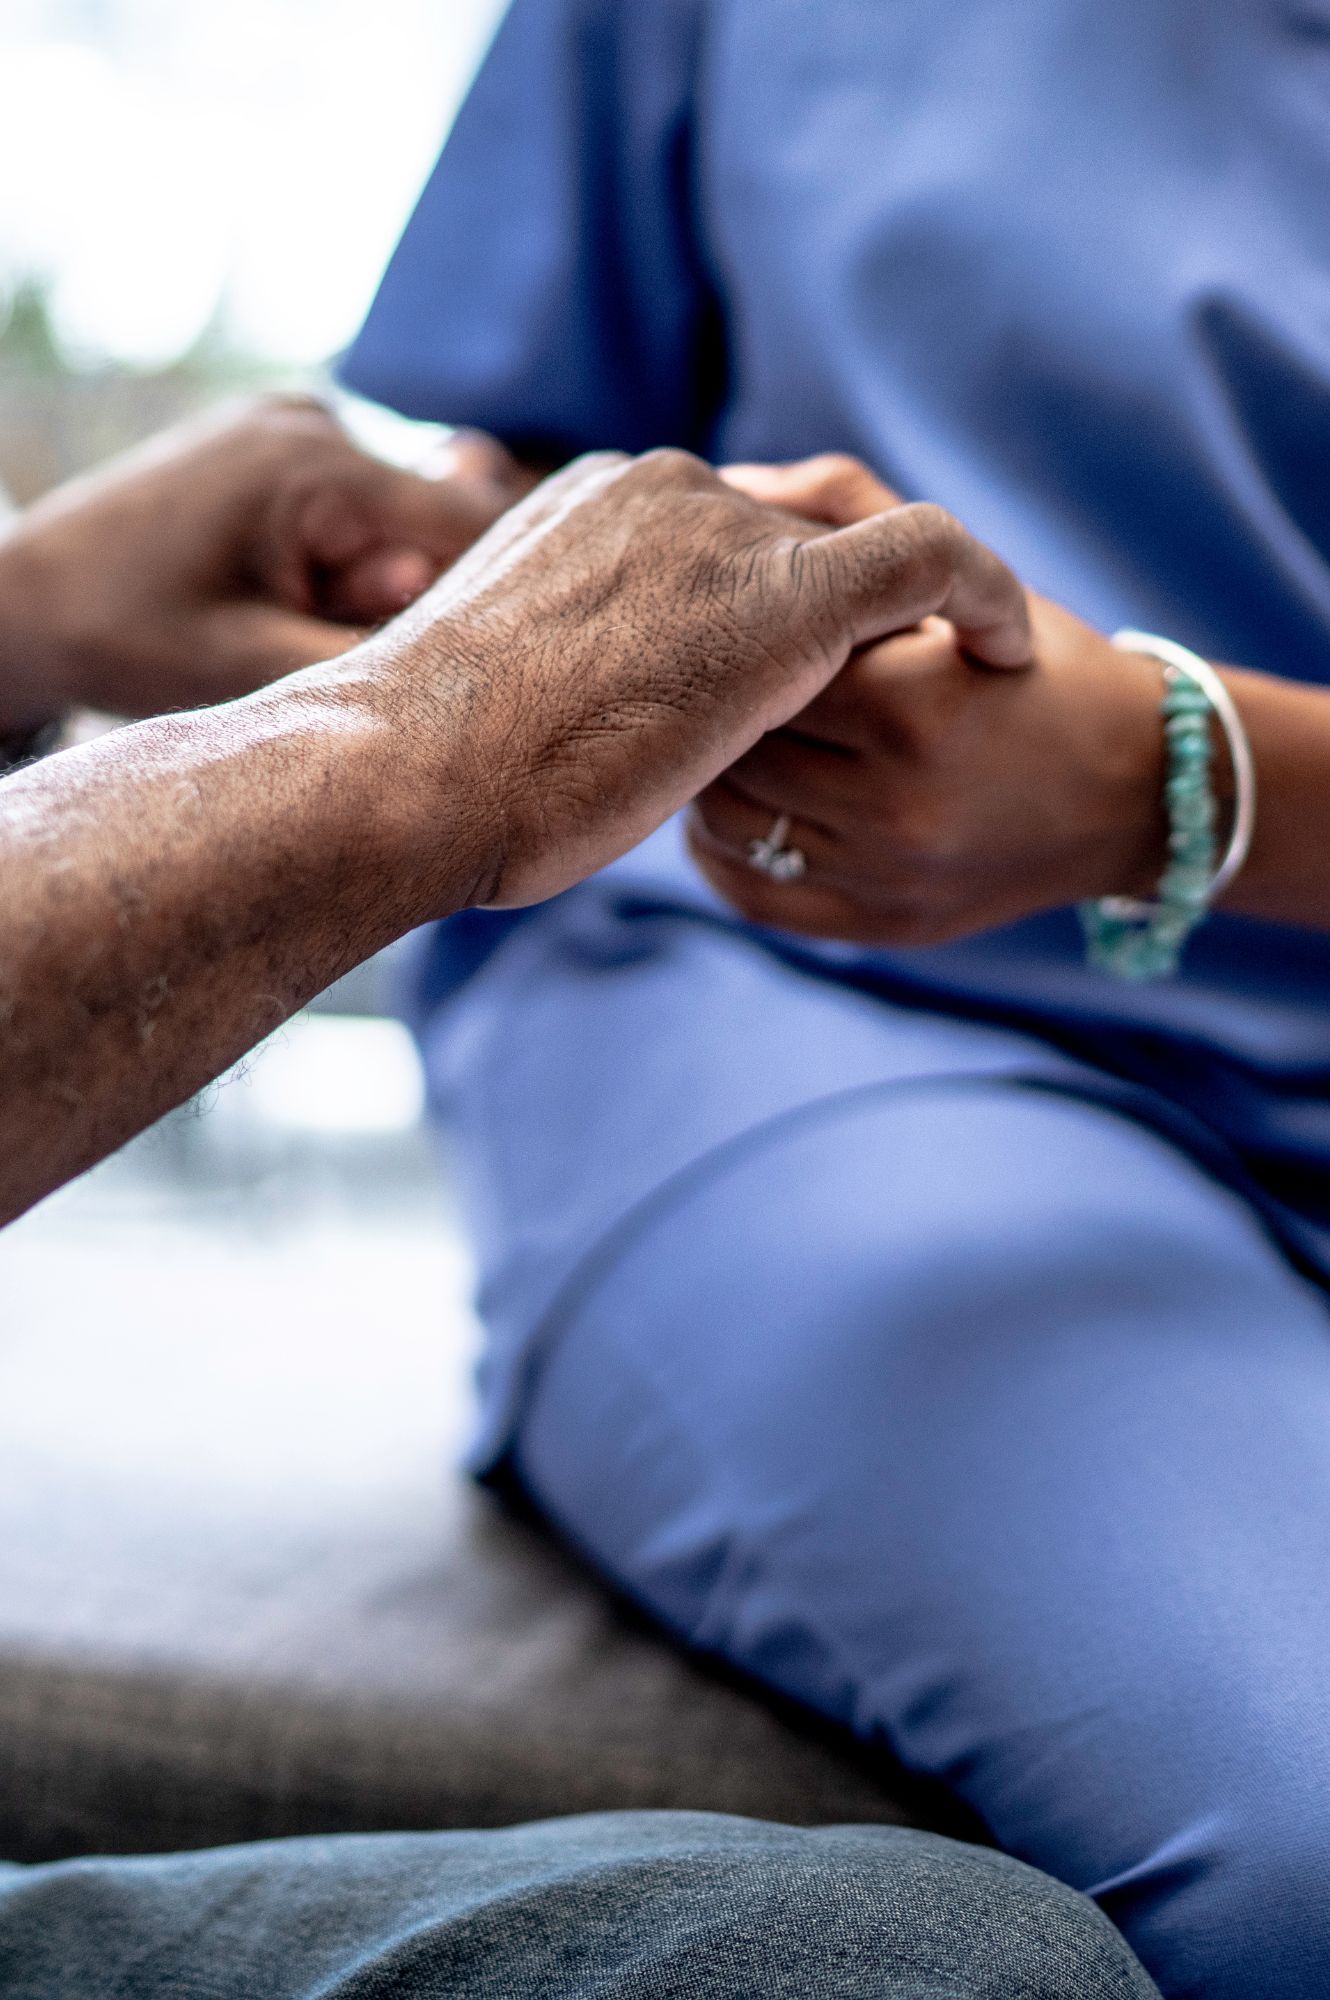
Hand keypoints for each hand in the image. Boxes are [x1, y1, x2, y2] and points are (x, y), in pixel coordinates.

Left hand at [0, 397, 530, 732]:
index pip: (473, 523)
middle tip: (327, 634)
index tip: (513, 657)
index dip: (501, 594)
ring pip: (401, 518)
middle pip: (437, 524)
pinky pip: (361, 504)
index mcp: (316, 466)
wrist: (28, 596)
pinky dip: (346, 557)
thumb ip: (380, 644)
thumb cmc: (130, 638)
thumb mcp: (258, 668)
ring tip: (292, 613)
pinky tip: (285, 588)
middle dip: (409, 594)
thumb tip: (492, 636)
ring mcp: (297, 420)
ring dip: (373, 580)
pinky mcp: (284, 438)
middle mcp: (315, 421)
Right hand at [346, 447, 1032, 910]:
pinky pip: (931, 557)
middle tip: (893, 681)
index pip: (719, 532)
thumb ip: (562, 659)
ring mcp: (723, 535)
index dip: (764, 597)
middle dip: (837, 605)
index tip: (790, 672)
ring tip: (955, 679)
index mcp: (598, 501)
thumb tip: (562, 710)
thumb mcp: (499, 684)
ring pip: (857, 550)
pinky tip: (1008, 652)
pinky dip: (982, 593)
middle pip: (793, 531)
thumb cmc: (430, 765)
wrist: (409, 773)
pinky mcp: (784, 597)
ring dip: (905, 619)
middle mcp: (666, 490)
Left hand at [687, 455, 1165, 945]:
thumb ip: (850, 512)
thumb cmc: (1039, 667)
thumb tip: (731, 481)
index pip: (761, 659)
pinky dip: (721, 849)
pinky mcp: (879, 925)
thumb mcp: (965, 577)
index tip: (731, 615)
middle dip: (713, 703)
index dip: (736, 631)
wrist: (1136, 789)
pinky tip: (742, 807)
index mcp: (914, 703)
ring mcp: (885, 875)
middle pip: (733, 745)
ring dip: (710, 775)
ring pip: (726, 822)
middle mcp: (897, 801)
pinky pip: (749, 891)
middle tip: (706, 675)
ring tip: (723, 738)